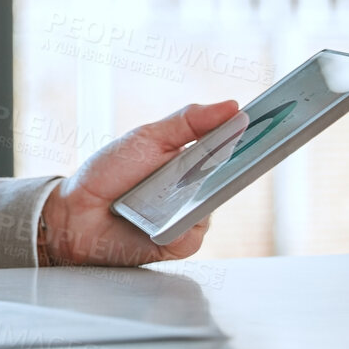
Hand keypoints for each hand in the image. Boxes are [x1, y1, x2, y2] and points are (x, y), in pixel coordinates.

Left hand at [40, 99, 240, 266]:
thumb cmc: (108, 173)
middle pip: (230, 175)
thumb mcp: (148, 137)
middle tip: (249, 148)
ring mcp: (190, 215)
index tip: (272, 120)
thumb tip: (230, 106)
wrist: (76, 213)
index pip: (230, 145)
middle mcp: (195, 187)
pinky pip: (195, 232)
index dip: (251, 135)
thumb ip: (188, 122)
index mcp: (190, 158)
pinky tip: (162, 214)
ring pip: (213, 203)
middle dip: (240, 161)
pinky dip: (182, 221)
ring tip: (177, 183)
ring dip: (198, 192)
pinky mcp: (181, 242)